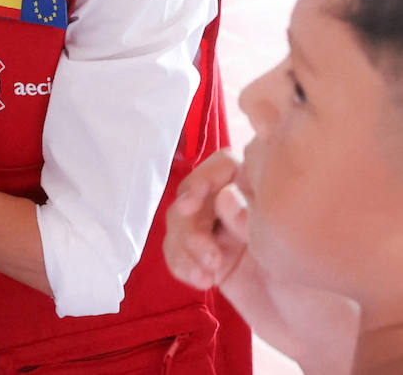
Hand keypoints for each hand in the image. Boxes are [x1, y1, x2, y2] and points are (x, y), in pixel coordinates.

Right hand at [165, 150, 357, 374]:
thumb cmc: (322, 286)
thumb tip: (224, 195)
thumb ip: (252, 222)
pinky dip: (180, 264)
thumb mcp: (289, 252)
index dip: (203, 178)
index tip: (194, 203)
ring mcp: (223, 233)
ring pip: (181, 224)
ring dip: (185, 248)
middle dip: (191, 225)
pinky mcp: (211, 260)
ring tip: (206, 276)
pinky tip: (199, 282)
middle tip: (206, 253)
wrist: (322, 335)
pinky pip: (180, 252)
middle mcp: (240, 206)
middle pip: (194, 196)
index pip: (224, 166)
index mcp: (264, 191)